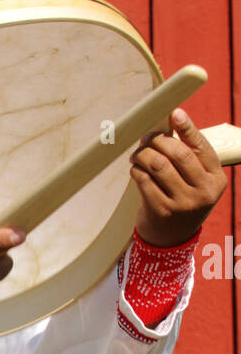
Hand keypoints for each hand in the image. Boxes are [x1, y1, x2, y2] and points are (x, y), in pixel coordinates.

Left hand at [129, 109, 227, 246]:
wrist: (171, 240)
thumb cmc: (182, 199)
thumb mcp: (196, 182)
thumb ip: (189, 157)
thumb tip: (169, 122)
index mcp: (217, 180)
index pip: (201, 147)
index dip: (187, 127)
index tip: (174, 113)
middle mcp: (203, 193)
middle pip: (178, 154)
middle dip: (158, 140)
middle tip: (146, 137)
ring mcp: (183, 204)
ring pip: (158, 165)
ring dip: (143, 154)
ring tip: (138, 153)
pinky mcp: (161, 211)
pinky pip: (144, 181)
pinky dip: (136, 170)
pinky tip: (135, 169)